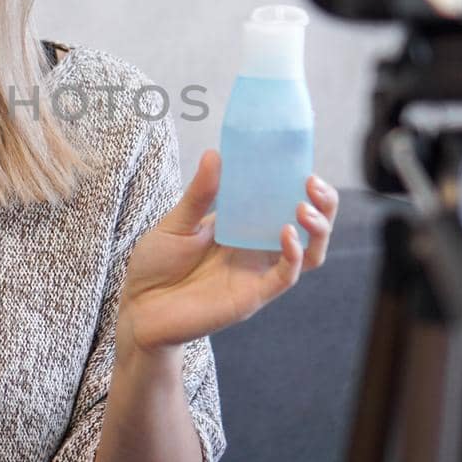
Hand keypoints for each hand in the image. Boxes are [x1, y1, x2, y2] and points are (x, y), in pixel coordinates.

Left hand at [115, 150, 338, 357]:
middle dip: (322, 204)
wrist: (138, 307)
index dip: (299, 186)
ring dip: (318, 229)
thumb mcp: (177, 222)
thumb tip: (215, 154)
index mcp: (242, 227)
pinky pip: (286, 276)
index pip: (284, 203)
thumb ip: (200, 194)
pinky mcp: (252, 295)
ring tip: (305, 205)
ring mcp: (258, 272)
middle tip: (312, 182)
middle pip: (309, 228)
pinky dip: (294, 254)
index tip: (302, 164)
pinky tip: (286, 232)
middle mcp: (257, 249)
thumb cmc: (157, 265)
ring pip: (310, 253)